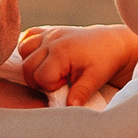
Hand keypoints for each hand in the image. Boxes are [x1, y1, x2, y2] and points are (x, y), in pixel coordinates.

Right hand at [16, 24, 137, 105]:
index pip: (39, 77)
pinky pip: (28, 36)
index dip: (51, 86)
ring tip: (52, 69)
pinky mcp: (50, 30)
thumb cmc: (105, 61)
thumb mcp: (95, 79)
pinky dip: (29, 48)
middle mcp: (52, 40)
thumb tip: (70, 107)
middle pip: (27, 66)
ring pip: (23, 51)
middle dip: (40, 78)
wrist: (113, 44)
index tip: (67, 82)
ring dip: (32, 64)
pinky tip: (42, 57)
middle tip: (61, 79)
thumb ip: (80, 93)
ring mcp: (49, 33)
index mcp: (61, 52)